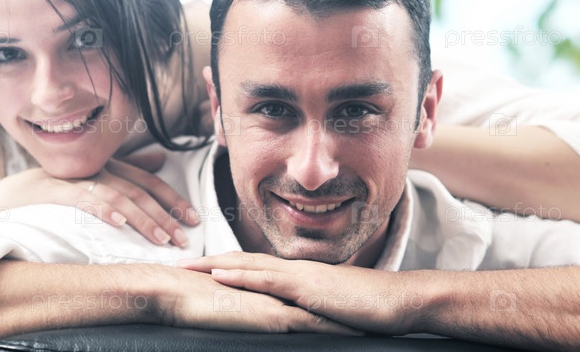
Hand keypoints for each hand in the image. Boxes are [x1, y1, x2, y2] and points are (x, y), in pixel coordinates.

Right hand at [0, 152, 198, 246]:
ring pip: (119, 197)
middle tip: (184, 237)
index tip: (193, 219)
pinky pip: (84, 198)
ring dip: (142, 218)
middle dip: (165, 215)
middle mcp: (98, 169)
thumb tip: (161, 160)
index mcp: (110, 166)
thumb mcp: (97, 176)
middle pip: (140, 191)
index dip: (173, 199)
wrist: (11, 194)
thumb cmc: (59, 188)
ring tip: (161, 238)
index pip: (149, 182)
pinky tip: (118, 224)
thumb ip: (129, 168)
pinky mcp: (57, 190)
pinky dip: (103, 209)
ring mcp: (78, 178)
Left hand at [179, 252, 425, 335]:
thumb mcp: (332, 310)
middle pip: (244, 262)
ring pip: (249, 266)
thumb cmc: (371, 309)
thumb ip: (311, 309)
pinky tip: (219, 276)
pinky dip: (240, 277)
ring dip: (215, 265)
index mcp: (299, 277)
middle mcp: (295, 271)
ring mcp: (300, 277)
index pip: (256, 268)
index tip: (200, 270)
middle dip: (210, 262)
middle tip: (179, 263)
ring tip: (187, 266)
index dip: (227, 267)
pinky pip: (268, 281)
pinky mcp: (307, 289)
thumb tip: (296, 317)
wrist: (400, 301)